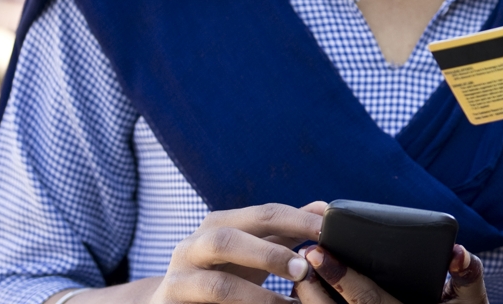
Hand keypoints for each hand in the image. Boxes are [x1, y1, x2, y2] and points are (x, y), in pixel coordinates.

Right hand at [145, 203, 321, 303]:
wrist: (174, 301)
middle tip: (305, 270)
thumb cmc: (223, 271)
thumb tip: (322, 208)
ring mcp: (179, 279)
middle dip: (270, 255)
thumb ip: (285, 231)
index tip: (327, 230)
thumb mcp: (252, 248)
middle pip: (229, 241)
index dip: (296, 221)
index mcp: (218, 224)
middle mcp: (193, 246)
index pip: (262, 214)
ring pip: (218, 285)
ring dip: (257, 296)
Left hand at [295, 243, 485, 303]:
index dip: (341, 276)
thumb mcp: (471, 301)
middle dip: (314, 285)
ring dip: (310, 298)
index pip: (366, 298)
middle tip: (303, 255)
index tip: (319, 251)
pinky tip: (309, 291)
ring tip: (301, 271)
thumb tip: (457, 252)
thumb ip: (468, 276)